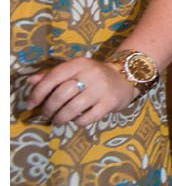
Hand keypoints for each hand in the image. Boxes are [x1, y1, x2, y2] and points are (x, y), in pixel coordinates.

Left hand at [23, 56, 137, 128]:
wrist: (125, 77)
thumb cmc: (92, 75)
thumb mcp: (74, 70)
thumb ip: (52, 75)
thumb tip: (30, 81)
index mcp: (79, 63)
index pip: (53, 77)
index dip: (38, 92)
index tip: (31, 104)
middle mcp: (91, 73)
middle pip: (61, 94)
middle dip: (49, 108)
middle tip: (47, 114)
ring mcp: (102, 88)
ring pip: (73, 108)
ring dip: (60, 118)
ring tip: (58, 120)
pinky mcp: (110, 102)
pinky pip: (87, 118)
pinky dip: (77, 122)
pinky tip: (76, 119)